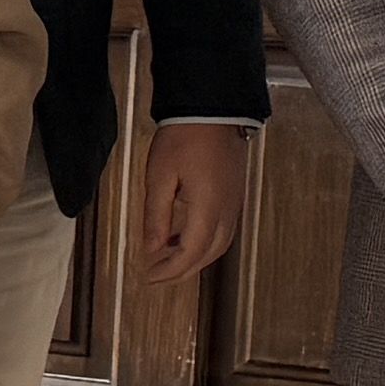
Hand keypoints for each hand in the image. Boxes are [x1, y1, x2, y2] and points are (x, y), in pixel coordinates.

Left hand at [130, 119, 249, 290]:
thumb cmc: (185, 136)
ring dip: (195, 257)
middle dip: (183, 270)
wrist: (213, 108)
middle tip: (157, 276)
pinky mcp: (235, 193)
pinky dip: (204, 241)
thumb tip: (151, 248)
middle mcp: (227, 210)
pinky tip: (183, 235)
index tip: (150, 277)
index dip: (170, 271)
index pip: (191, 254)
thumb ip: (156, 217)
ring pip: (219, 244)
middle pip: (208, 254)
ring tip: (167, 259)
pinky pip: (223, 228)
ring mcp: (235, 202)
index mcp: (208, 208)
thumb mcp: (159, 177)